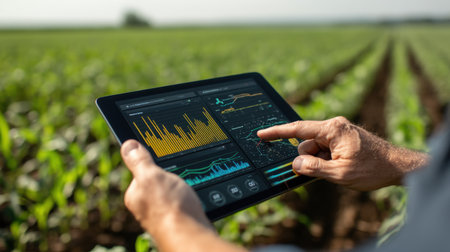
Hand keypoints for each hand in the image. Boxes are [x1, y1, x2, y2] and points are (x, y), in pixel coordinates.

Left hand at [120, 140, 246, 251]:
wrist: (190, 235)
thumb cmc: (169, 207)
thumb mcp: (150, 175)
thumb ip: (139, 161)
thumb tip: (128, 145)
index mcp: (135, 195)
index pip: (142, 173)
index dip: (154, 165)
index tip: (165, 161)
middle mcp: (146, 207)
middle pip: (160, 183)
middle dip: (171, 178)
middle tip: (180, 176)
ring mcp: (163, 216)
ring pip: (174, 194)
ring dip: (183, 189)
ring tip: (188, 190)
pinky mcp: (179, 222)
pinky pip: (185, 204)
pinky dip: (191, 200)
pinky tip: (195, 200)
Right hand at [257, 117, 427, 190]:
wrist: (397, 166)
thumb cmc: (373, 168)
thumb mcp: (340, 172)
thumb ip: (314, 168)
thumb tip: (295, 164)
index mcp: (332, 129)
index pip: (297, 130)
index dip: (277, 133)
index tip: (261, 134)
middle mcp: (334, 126)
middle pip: (306, 144)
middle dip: (309, 159)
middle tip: (328, 170)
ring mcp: (338, 132)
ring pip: (314, 149)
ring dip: (320, 162)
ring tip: (340, 169)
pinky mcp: (342, 139)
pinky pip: (324, 150)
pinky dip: (326, 161)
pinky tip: (341, 167)